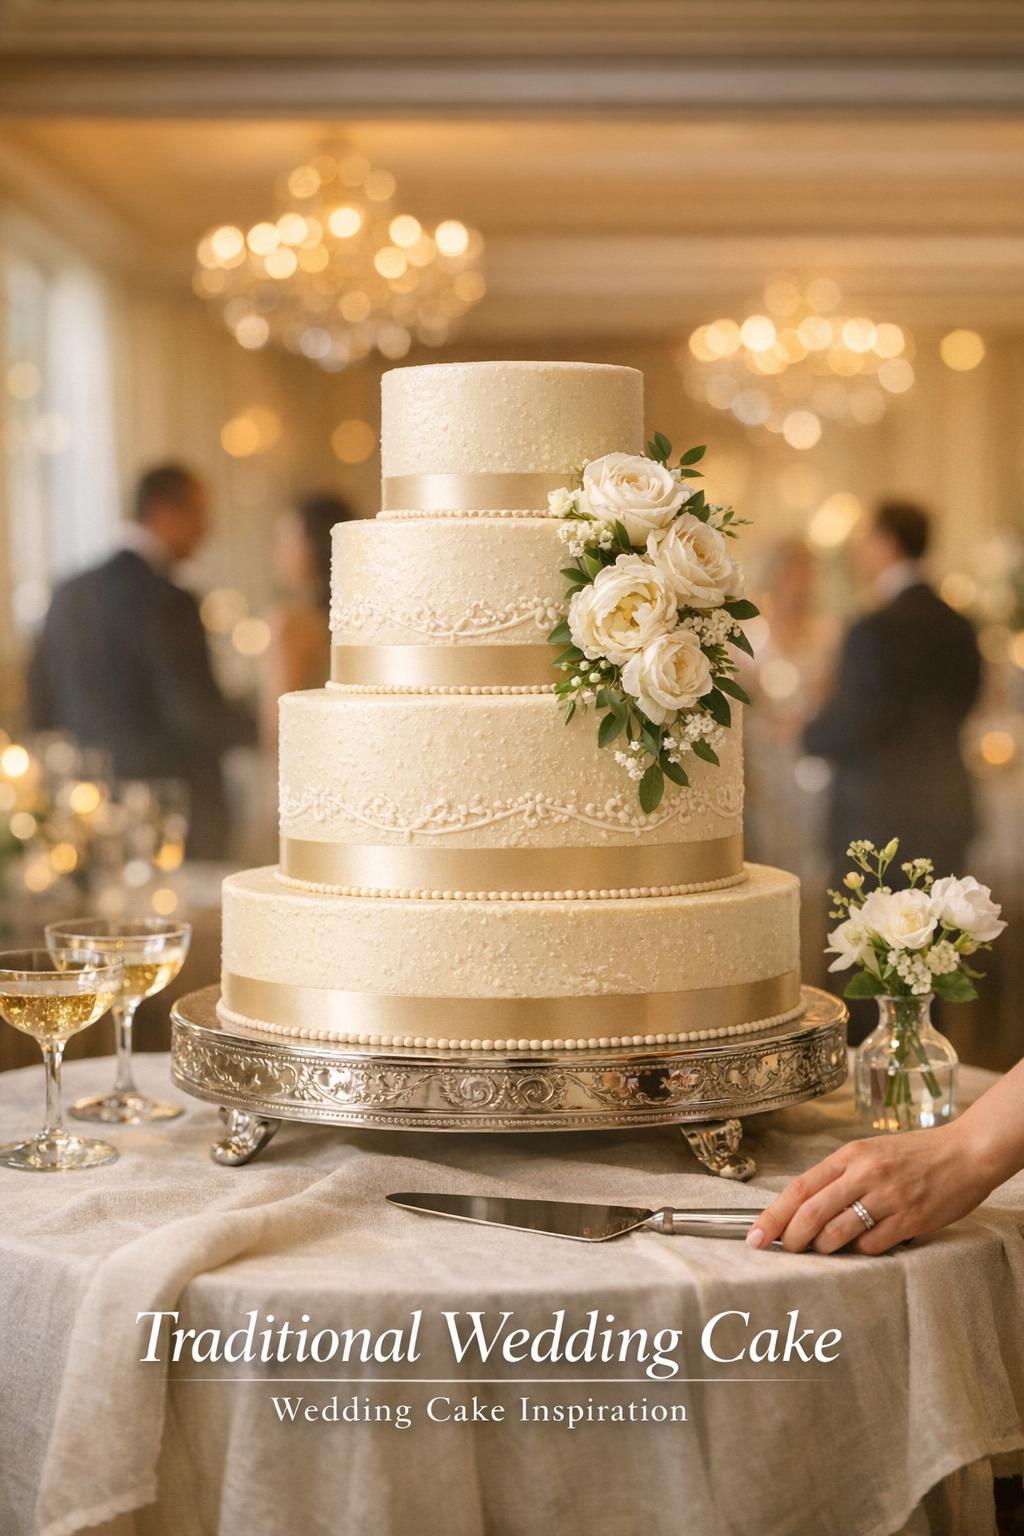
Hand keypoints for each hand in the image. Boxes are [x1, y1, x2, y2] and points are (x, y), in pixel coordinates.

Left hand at [745, 1123, 994, 1255]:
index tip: (755, 1236)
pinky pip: (871, 1245)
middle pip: (811, 1212)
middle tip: (783, 1250)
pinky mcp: (910, 1219)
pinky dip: (859, 1250)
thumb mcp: (870, 1153)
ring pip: (837, 1232)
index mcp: (850, 1155)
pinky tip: (862, 1245)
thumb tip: (804, 1210)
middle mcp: (865, 1174)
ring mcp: (888, 1197)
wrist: (966, 1153)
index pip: (799, 1188)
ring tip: (824, 1248)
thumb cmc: (914, 1154)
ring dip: (824, 1248)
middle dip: (790, 1238)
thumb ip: (840, 1177)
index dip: (773, 1215)